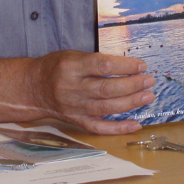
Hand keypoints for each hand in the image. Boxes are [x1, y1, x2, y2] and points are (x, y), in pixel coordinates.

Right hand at [31, 50, 154, 134]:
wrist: (33, 88)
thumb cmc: (55, 68)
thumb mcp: (72, 56)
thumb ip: (96, 61)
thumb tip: (127, 67)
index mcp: (71, 67)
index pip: (103, 65)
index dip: (125, 66)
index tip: (141, 65)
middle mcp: (72, 88)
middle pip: (107, 88)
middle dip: (132, 85)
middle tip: (149, 81)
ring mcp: (74, 107)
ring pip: (107, 107)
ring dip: (131, 103)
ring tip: (148, 96)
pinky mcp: (76, 121)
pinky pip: (100, 128)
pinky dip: (119, 128)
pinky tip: (136, 124)